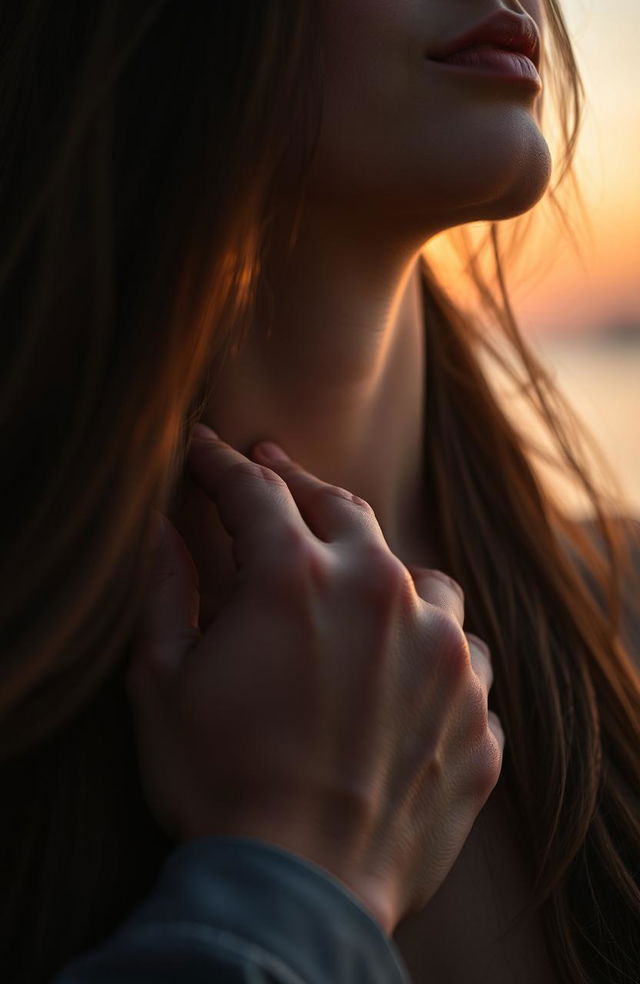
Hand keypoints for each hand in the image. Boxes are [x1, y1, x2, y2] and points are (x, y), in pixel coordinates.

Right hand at [126, 423, 503, 934]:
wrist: (300, 890)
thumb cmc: (219, 786)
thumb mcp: (163, 685)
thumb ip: (163, 592)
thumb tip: (163, 531)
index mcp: (296, 579)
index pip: (253, 494)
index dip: (221, 467)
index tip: (205, 451)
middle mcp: (381, 595)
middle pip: (342, 509)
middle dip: (298, 485)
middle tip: (271, 468)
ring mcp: (443, 652)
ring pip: (422, 577)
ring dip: (384, 570)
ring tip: (360, 581)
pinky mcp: (476, 709)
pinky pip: (465, 653)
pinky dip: (433, 648)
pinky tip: (411, 667)